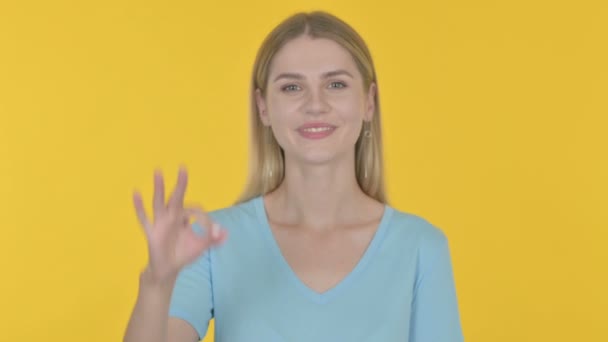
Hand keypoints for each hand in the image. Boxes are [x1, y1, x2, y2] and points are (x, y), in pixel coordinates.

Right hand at [132, 166, 227, 284]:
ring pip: (159, 202)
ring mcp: (160, 223)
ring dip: (159, 188)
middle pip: (176, 197)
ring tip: (158, 172)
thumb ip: (213, 239)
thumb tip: (225, 232)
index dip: (203, 218)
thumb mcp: (200, 246)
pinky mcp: (152, 232)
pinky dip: (139, 207)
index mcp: (183, 218)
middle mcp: (171, 217)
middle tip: (183, 167)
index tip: (211, 230)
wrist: (168, 270)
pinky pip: (144, 218)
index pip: (193, 210)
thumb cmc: (183, 254)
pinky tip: (136, 193)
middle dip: (181, 184)